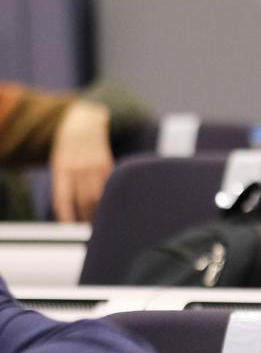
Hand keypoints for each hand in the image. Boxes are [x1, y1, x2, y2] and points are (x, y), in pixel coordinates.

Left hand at [50, 100, 112, 222]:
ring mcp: (95, 166)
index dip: (67, 217)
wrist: (84, 123)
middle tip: (89, 229)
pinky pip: (109, 187)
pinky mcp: (108, 165)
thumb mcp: (59, 163)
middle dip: (87, 217)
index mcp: (62, 167)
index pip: (63, 199)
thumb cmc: (68, 148)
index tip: (70, 229)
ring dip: (99, 211)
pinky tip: (108, 205)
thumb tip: (70, 211)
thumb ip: (64, 184)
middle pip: (84, 201)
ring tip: (100, 221)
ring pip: (99, 196)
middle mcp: (79, 167)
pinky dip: (108, 198)